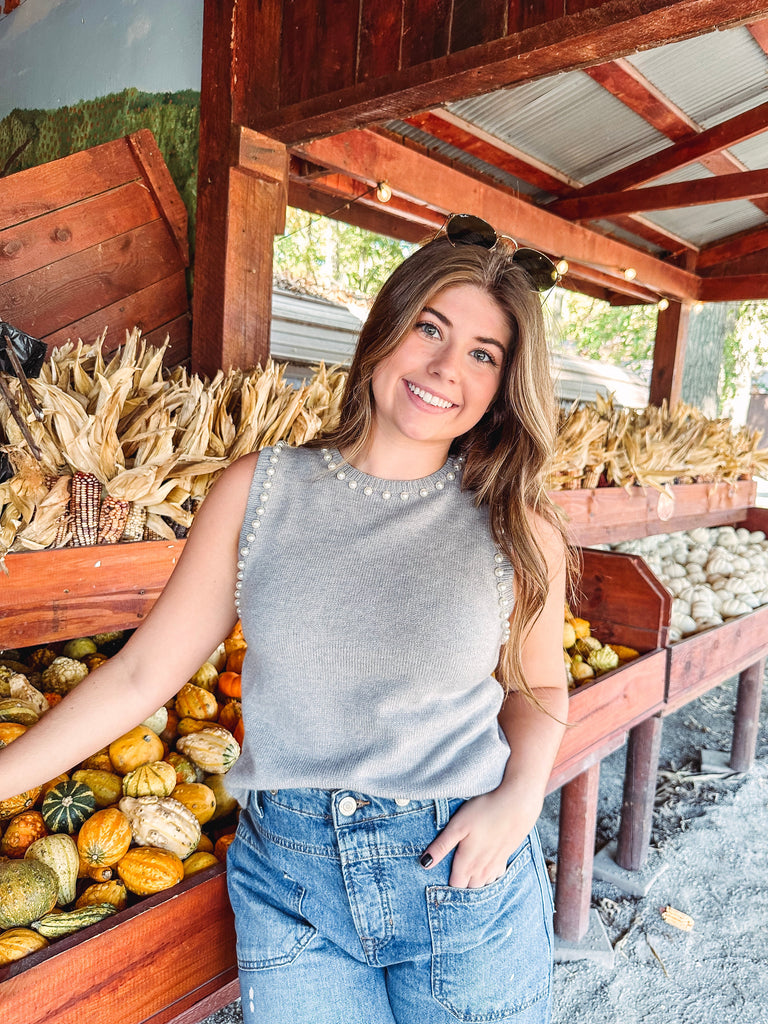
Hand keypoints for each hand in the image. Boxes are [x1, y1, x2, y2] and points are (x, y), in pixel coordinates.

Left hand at [419, 785, 541, 887]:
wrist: (517, 803)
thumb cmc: (484, 811)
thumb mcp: (457, 825)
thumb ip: (441, 846)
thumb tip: (424, 864)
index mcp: (468, 863)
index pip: (454, 885)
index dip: (446, 881)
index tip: (439, 873)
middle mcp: (482, 869)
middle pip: (468, 888)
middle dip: (460, 883)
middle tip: (451, 869)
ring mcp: (496, 865)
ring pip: (482, 884)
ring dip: (474, 881)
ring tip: (466, 869)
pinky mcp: (506, 858)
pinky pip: (495, 876)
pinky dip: (488, 875)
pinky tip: (484, 864)